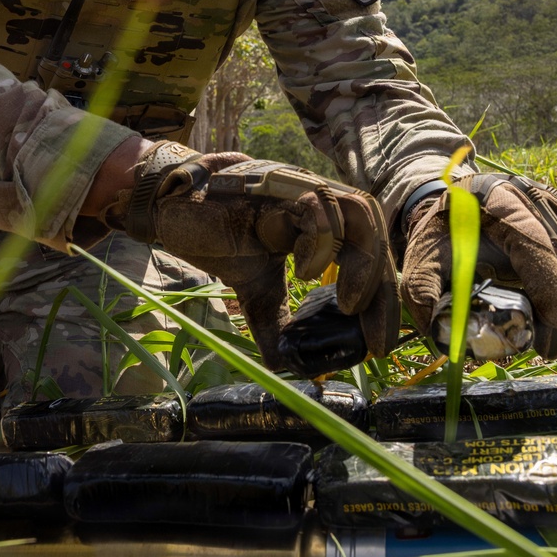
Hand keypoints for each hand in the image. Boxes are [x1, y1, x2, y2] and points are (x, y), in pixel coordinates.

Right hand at [108, 142, 399, 368]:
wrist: (173, 205)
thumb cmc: (219, 237)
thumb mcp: (254, 293)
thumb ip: (276, 327)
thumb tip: (292, 370)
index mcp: (323, 224)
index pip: (370, 255)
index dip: (383, 299)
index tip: (378, 343)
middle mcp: (320, 201)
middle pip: (375, 233)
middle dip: (383, 289)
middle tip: (374, 337)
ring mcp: (300, 188)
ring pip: (358, 211)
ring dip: (363, 264)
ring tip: (347, 305)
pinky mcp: (274, 186)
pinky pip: (315, 205)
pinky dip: (322, 242)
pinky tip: (304, 272)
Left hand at [401, 172, 556, 357]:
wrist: (449, 206)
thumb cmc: (439, 236)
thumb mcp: (420, 257)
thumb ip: (423, 290)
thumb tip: (443, 334)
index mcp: (493, 200)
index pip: (531, 234)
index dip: (547, 276)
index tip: (552, 316)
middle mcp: (532, 194)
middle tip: (552, 346)